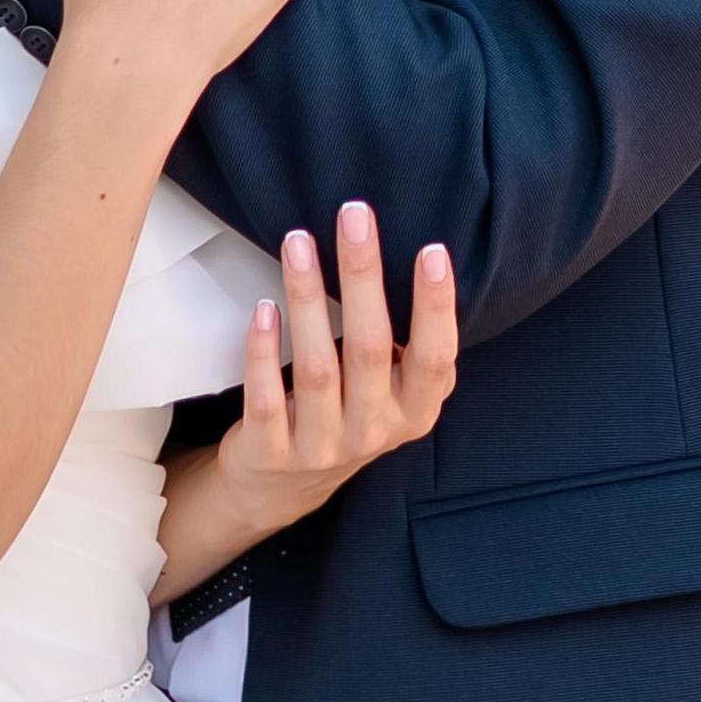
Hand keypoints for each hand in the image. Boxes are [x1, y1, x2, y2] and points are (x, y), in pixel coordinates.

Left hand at [217, 206, 456, 525]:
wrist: (281, 486)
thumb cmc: (345, 413)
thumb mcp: (391, 392)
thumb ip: (406, 346)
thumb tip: (410, 255)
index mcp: (414, 412)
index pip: (436, 358)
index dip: (437, 307)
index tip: (432, 250)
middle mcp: (373, 431)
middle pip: (370, 348)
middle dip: (363, 275)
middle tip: (354, 215)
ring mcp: (321, 447)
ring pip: (318, 367)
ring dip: (308, 297)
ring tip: (298, 242)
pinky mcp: (272, 453)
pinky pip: (267, 397)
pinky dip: (264, 351)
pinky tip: (263, 308)